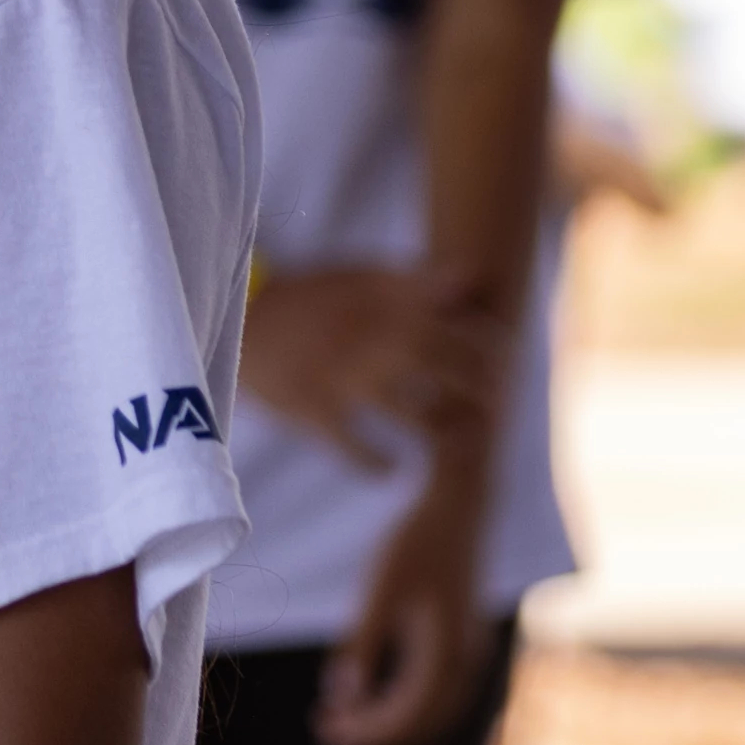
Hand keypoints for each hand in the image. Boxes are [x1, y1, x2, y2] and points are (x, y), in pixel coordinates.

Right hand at [240, 261, 509, 470]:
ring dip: (442, 433)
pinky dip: (377, 464)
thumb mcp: (356, 275)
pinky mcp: (313, 411)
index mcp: (383, 301)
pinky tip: (390, 468)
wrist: (237, 319)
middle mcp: (370, 337)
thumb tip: (472, 276)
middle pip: (447, 369)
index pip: (458, 324)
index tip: (507, 361)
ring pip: (415, 414)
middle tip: (495, 410)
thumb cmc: (307, 297)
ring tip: (453, 441)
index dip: (492, 347)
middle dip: (480, 391)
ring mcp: (342, 377)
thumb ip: (413, 280)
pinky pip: (358, 448)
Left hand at [318, 484, 494, 744]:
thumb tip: (344, 696)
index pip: (405, 719)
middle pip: (421, 724)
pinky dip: (402, 702)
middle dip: (374, 735)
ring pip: (431, 712)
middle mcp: (466, 661)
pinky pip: (436, 691)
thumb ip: (363, 643)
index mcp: (447, 654)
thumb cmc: (416, 539)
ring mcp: (469, 652)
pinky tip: (366, 692)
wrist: (461, 500)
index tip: (327, 736)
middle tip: (325, 730)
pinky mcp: (463, 640)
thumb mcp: (381, 589)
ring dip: (388, 721)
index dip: (366, 735)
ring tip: (340, 715)